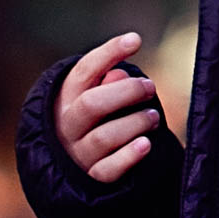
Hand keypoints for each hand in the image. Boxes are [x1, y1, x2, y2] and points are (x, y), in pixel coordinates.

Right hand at [55, 32, 161, 182]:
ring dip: (135, 123)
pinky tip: (146, 143)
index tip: (136, 40)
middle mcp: (67, 125)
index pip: (84, 70)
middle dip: (127, 92)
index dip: (109, 52)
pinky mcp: (91, 178)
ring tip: (152, 117)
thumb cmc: (94, 117)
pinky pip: (109, 169)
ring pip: (105, 137)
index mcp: (65, 97)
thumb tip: (118, 75)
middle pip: (92, 104)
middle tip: (149, 88)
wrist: (74, 164)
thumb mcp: (95, 94)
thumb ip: (107, 82)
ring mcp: (77, 153)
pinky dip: (129, 156)